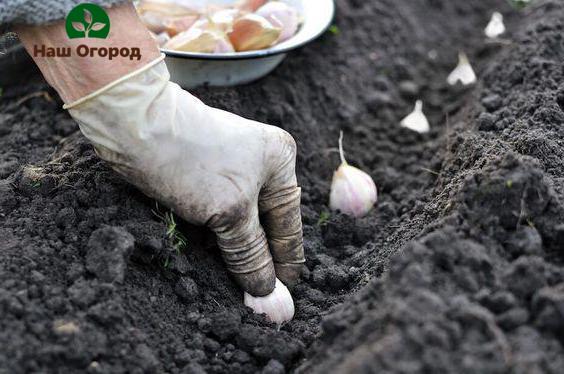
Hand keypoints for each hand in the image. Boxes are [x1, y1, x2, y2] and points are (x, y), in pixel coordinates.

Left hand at [65, 58, 304, 295]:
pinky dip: (218, 238)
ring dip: (237, 251)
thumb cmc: (188, 158)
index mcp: (280, 163)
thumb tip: (270, 294)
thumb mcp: (229, 210)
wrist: (133, 122)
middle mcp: (262, 164)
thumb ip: (252, 253)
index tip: (278, 299)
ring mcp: (234, 168)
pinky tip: (213, 258)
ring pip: (242, 222)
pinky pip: (221, 215)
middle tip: (253, 298)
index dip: (285, 264)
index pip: (289, 226)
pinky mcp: (207, 174)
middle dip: (260, 259)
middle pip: (267, 225)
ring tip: (235, 285)